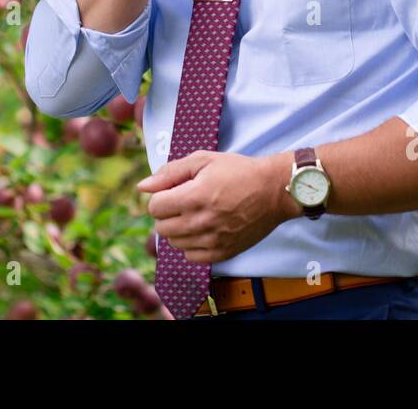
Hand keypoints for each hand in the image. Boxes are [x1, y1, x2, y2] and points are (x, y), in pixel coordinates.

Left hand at [138, 151, 294, 264]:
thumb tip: (143, 187)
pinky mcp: (223, 252)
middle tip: (182, 202)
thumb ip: (170, 172)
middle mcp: (201, 222)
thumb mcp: (204, 160)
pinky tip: (201, 230)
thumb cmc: (239, 171)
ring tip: (194, 215)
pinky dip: (190, 245)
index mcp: (194, 196)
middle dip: (166, 213)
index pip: (155, 207)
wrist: (274, 190)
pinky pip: (191, 257)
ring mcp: (213, 240)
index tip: (173, 191)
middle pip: (161, 228)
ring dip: (177, 229)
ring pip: (174, 244)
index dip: (160, 197)